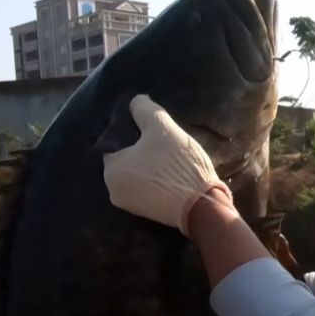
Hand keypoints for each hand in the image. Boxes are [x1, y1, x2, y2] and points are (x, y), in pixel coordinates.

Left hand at [101, 94, 232, 234]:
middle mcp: (113, 191)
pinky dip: (156, 180)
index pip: (114, 142)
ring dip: (149, 166)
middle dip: (140, 151)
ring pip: (138, 175)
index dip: (131, 132)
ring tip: (169, 157)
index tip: (149, 128)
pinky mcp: (148, 214)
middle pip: (126, 160)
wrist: (203, 206)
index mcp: (110, 169)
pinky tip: (172, 173)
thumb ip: (144, 109)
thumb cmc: (177, 164)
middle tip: (162, 142)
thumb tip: (134, 100)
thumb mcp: (162, 127)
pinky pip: (148, 189)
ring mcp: (131, 206)